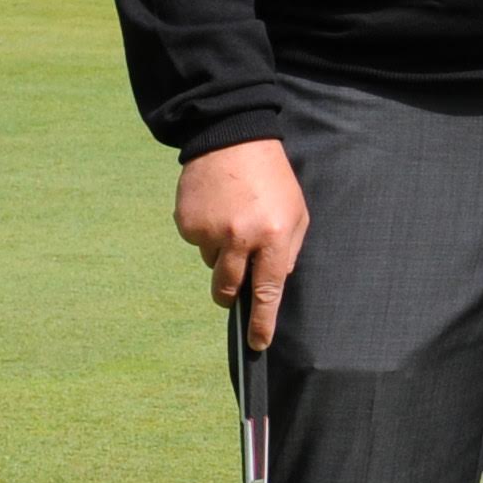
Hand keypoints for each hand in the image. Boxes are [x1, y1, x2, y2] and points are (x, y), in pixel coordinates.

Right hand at [175, 139, 309, 344]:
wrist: (233, 139)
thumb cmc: (272, 179)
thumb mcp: (296, 213)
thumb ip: (287, 250)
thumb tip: (273, 282)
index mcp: (272, 236)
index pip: (267, 291)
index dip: (262, 321)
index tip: (258, 343)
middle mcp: (239, 238)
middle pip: (228, 289)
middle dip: (231, 296)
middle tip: (234, 290)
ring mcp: (209, 231)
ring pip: (212, 263)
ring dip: (222, 253)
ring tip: (232, 219)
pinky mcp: (187, 222)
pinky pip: (197, 242)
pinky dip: (206, 233)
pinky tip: (216, 209)